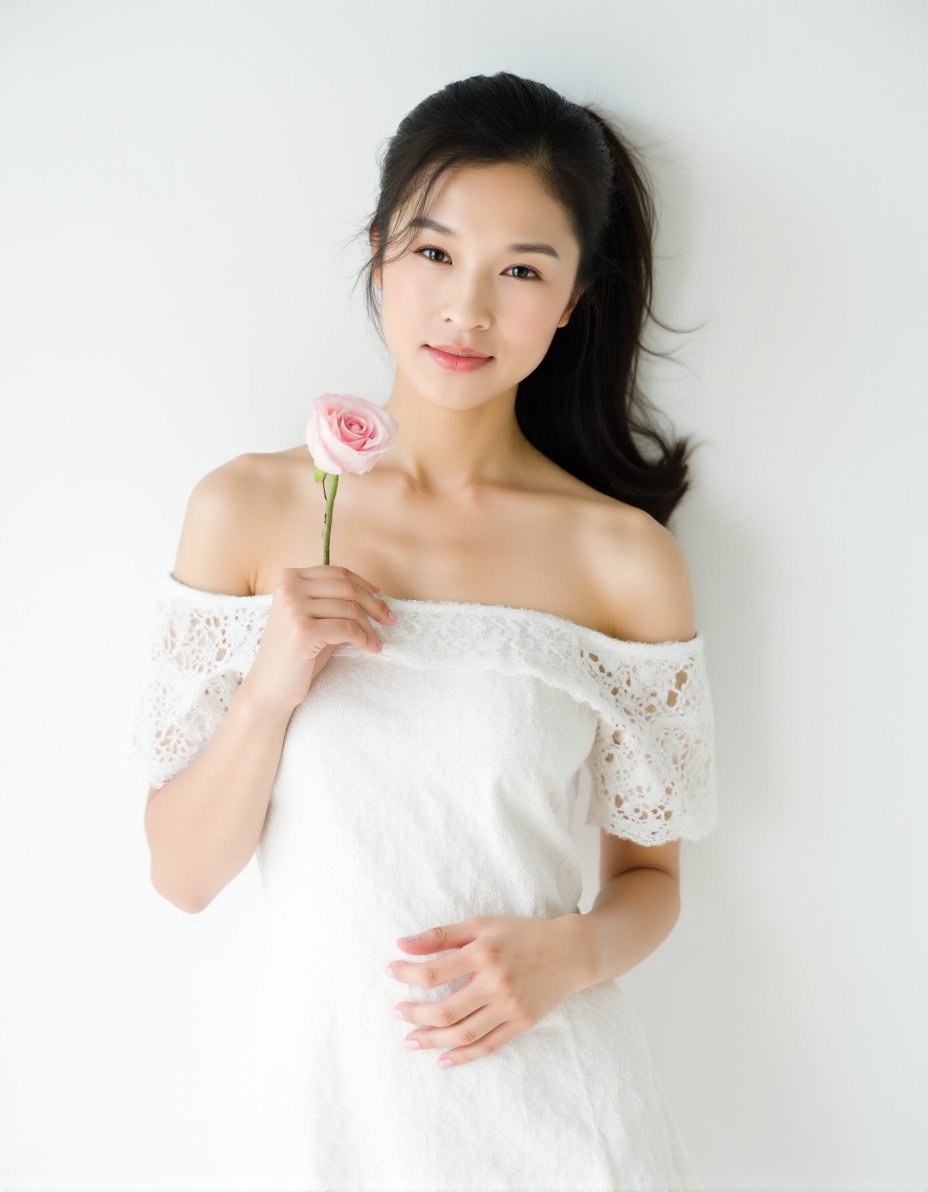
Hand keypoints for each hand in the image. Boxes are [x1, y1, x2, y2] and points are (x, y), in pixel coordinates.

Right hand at [241, 565, 393, 714]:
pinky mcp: (302, 630)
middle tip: (389, 620)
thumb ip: (335, 601)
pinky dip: (365, 639)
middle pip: (347, 587)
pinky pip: (347, 628)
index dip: (365, 585)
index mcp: (289, 578)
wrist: (270, 686)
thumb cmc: (297, 653)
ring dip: (370, 627)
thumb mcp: (314, 617)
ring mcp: (293, 608)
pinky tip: (371, 648)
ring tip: (377, 641)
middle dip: (374, 604)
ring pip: (350, 608)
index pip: (338, 573)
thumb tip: (376, 594)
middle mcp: (289, 588)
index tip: (381, 598)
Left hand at [385, 913, 587, 1068]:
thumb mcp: (482, 924)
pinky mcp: (522, 1023)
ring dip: (432, 1040)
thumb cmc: (521, 933)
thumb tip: (402, 943)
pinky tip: (443, 1059)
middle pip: (444, 1010)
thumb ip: (442, 935)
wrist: (570, 952)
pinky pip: (488, 1046)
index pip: (434, 972)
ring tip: (411, 1041)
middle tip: (397, 1013)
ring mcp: (509, 1007)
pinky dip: (463, 1056)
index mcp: (483, 953)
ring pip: (463, 1033)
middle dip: (415, 1015)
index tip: (391, 971)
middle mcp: (495, 982)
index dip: (407, 974)